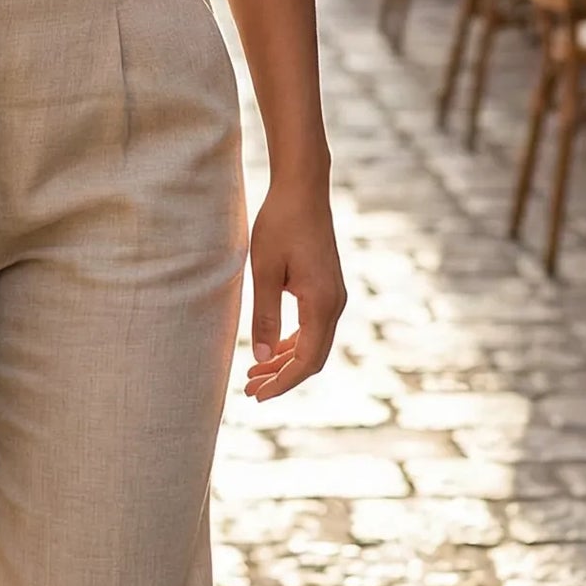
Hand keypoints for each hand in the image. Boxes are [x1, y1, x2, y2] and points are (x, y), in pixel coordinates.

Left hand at [244, 186, 344, 400]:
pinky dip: (294, 342)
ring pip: (314, 343)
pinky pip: (314, 327)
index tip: (257, 395)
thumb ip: (265, 315)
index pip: (306, 361)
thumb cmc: (280, 224)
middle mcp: (335, 304)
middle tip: (250, 389)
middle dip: (283, 377)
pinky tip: (273, 347)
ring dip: (287, 361)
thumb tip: (262, 360)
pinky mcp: (328, 287)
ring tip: (256, 373)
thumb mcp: (264, 270)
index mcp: (321, 304)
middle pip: (313, 358)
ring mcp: (335, 296)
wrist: (303, 189)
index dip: (282, 383)